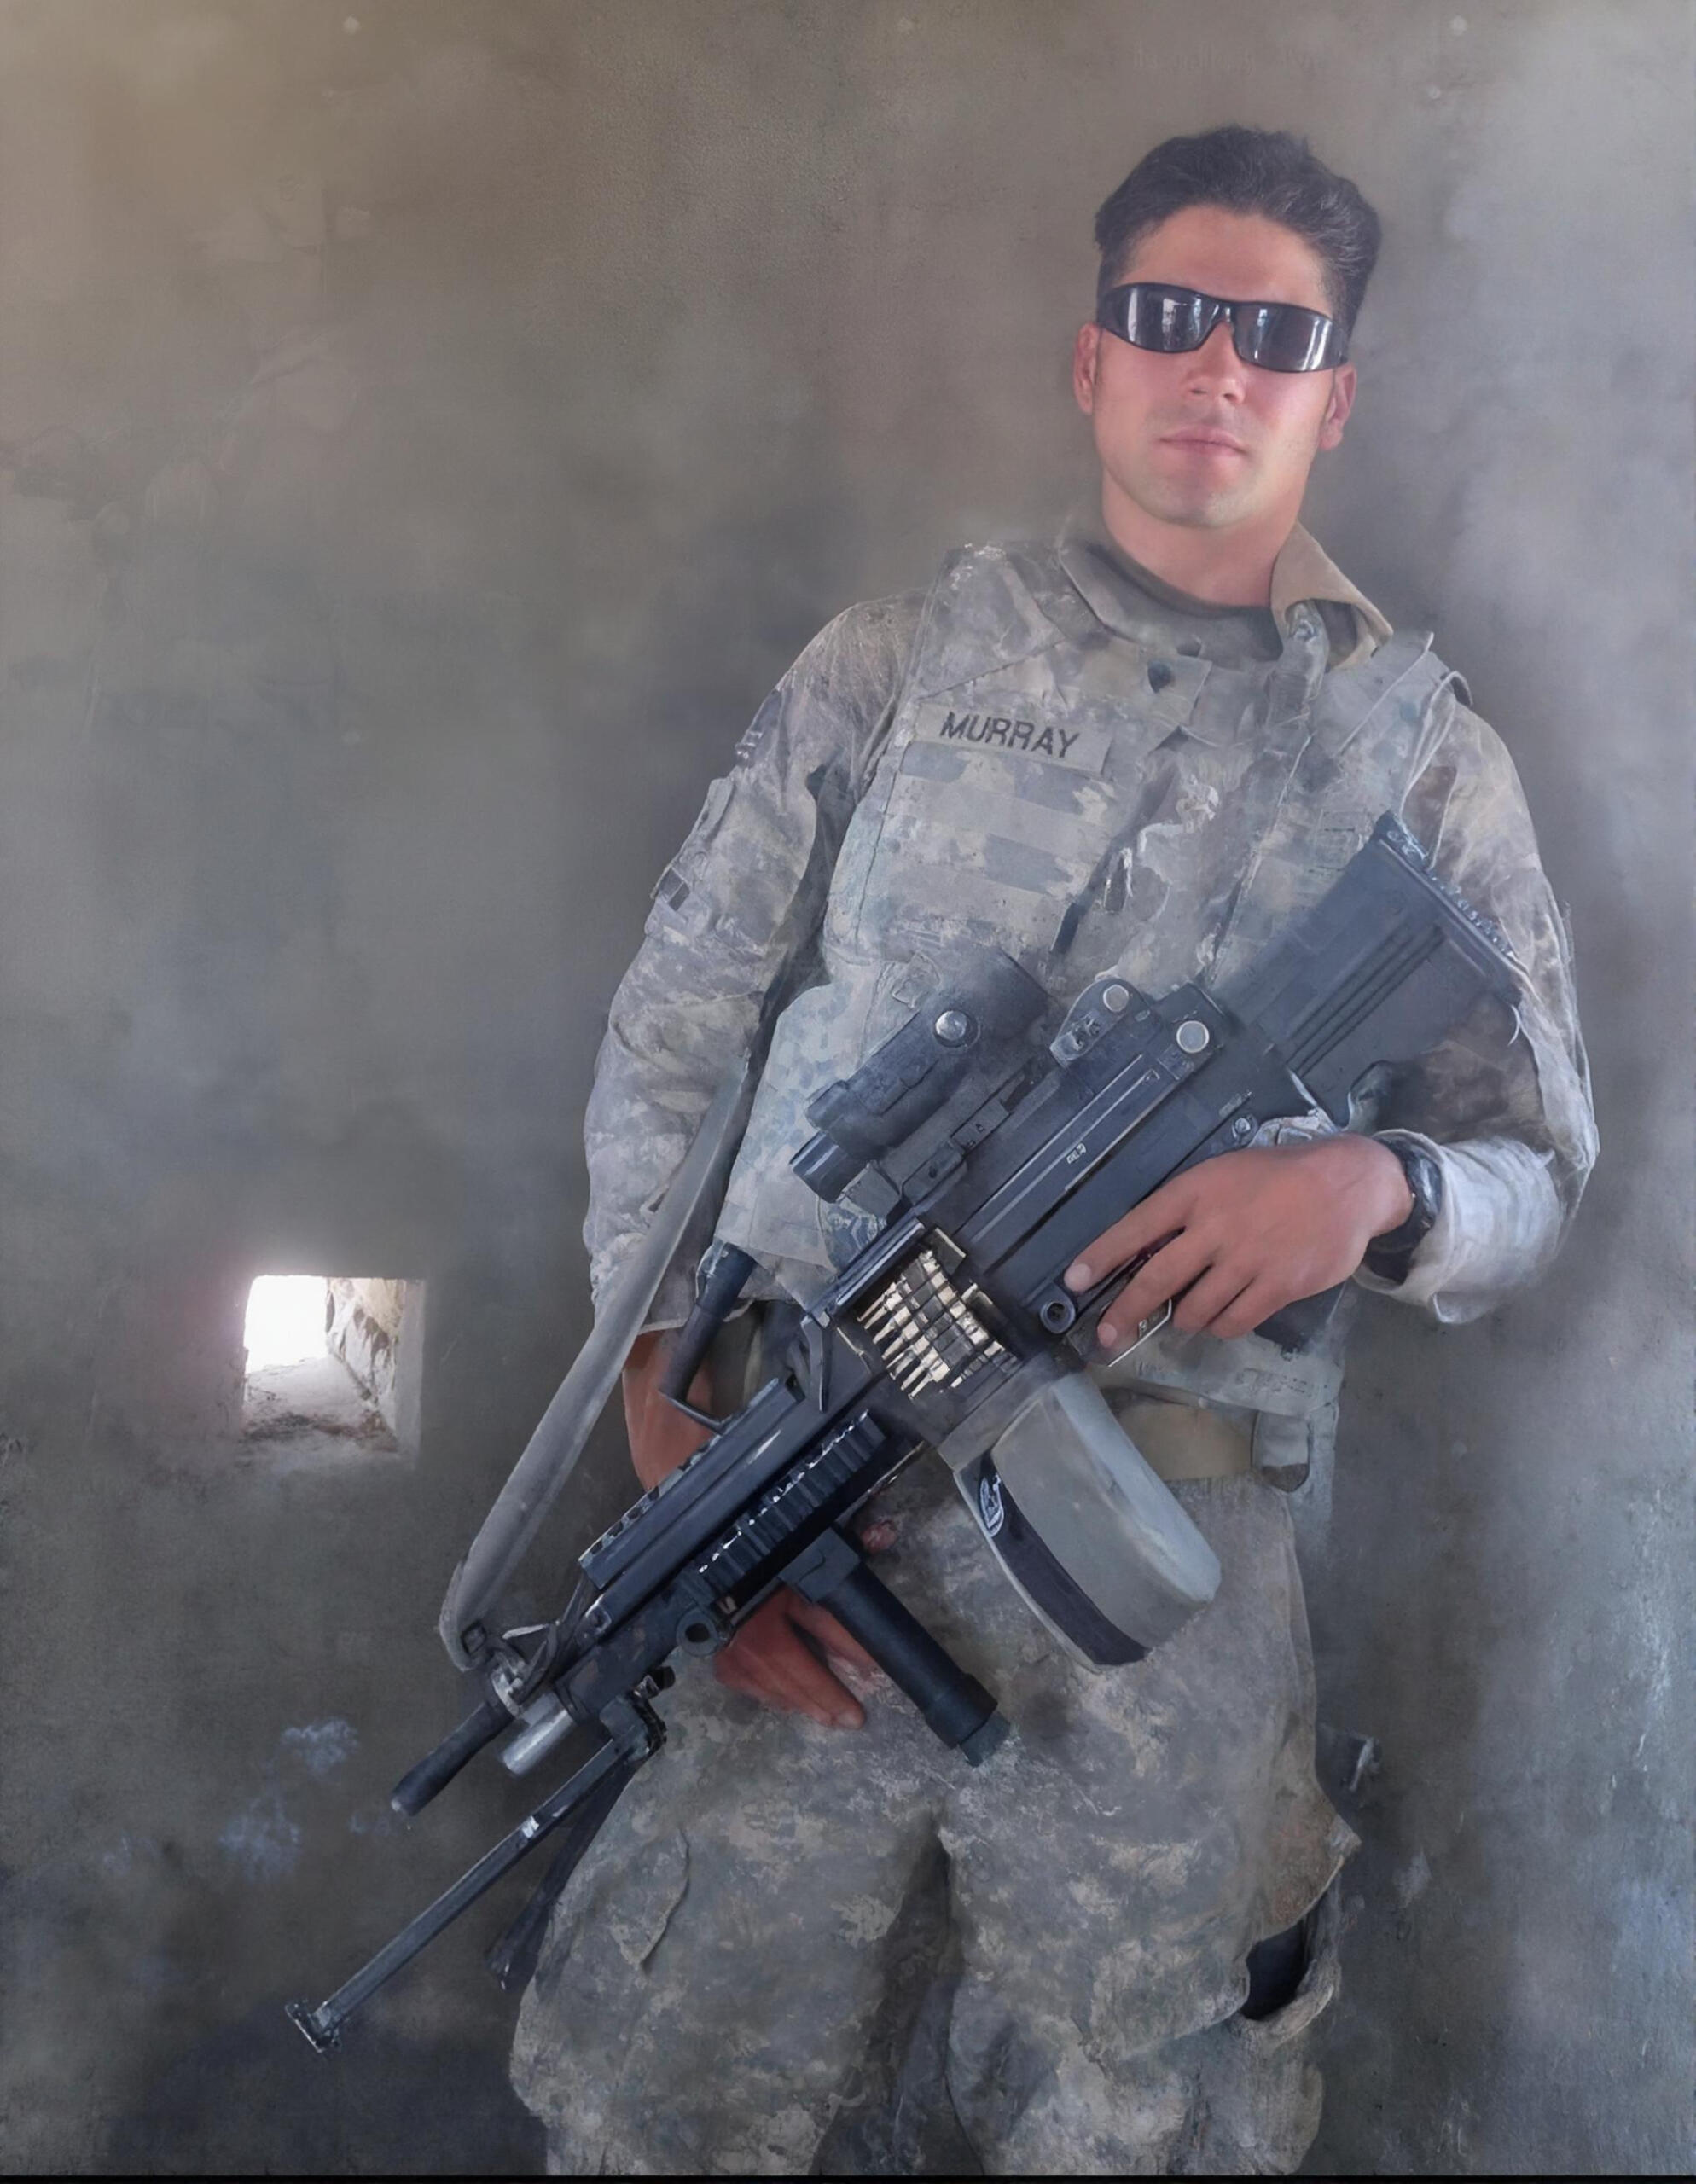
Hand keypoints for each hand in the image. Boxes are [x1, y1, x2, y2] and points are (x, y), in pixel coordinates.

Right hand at [621, 1329, 893, 1728]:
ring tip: (826, 1716)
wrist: (684, 1506)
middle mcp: (747, 1611)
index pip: (825, 1620)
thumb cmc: (746, 1504)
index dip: (856, 1648)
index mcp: (775, 1579)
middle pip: (793, 1664)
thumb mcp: (798, 1514)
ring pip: (765, 1678)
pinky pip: (738, 1678)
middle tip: (853, 1717)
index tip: (881, 1670)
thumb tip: (885, 1534)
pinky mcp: (703, 1641)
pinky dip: (763, 1693)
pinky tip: (782, 1701)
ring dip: (796, 1700)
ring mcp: (722, 1631)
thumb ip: (844, 1527)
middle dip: (825, 1691)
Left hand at [1064, 1137, 1413, 1348]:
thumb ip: (1187, 1208)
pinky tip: (1222, 1317)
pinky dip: (1220, 1326)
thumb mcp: (1224, 1174)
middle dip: (1126, 1312)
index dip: (1102, 1255)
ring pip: (1195, 1310)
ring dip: (1184, 1319)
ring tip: (1186, 1315)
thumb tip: (1147, 1249)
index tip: (1074, 1280)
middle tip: (1107, 1336)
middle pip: (1157, 1279)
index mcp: (1197, 1191)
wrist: (1348, 1184)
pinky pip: (1234, 1322)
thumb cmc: (1278, 1176)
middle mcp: (1216, 1227)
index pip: (1137, 1225)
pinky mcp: (1278, 1286)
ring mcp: (1248, 1260)